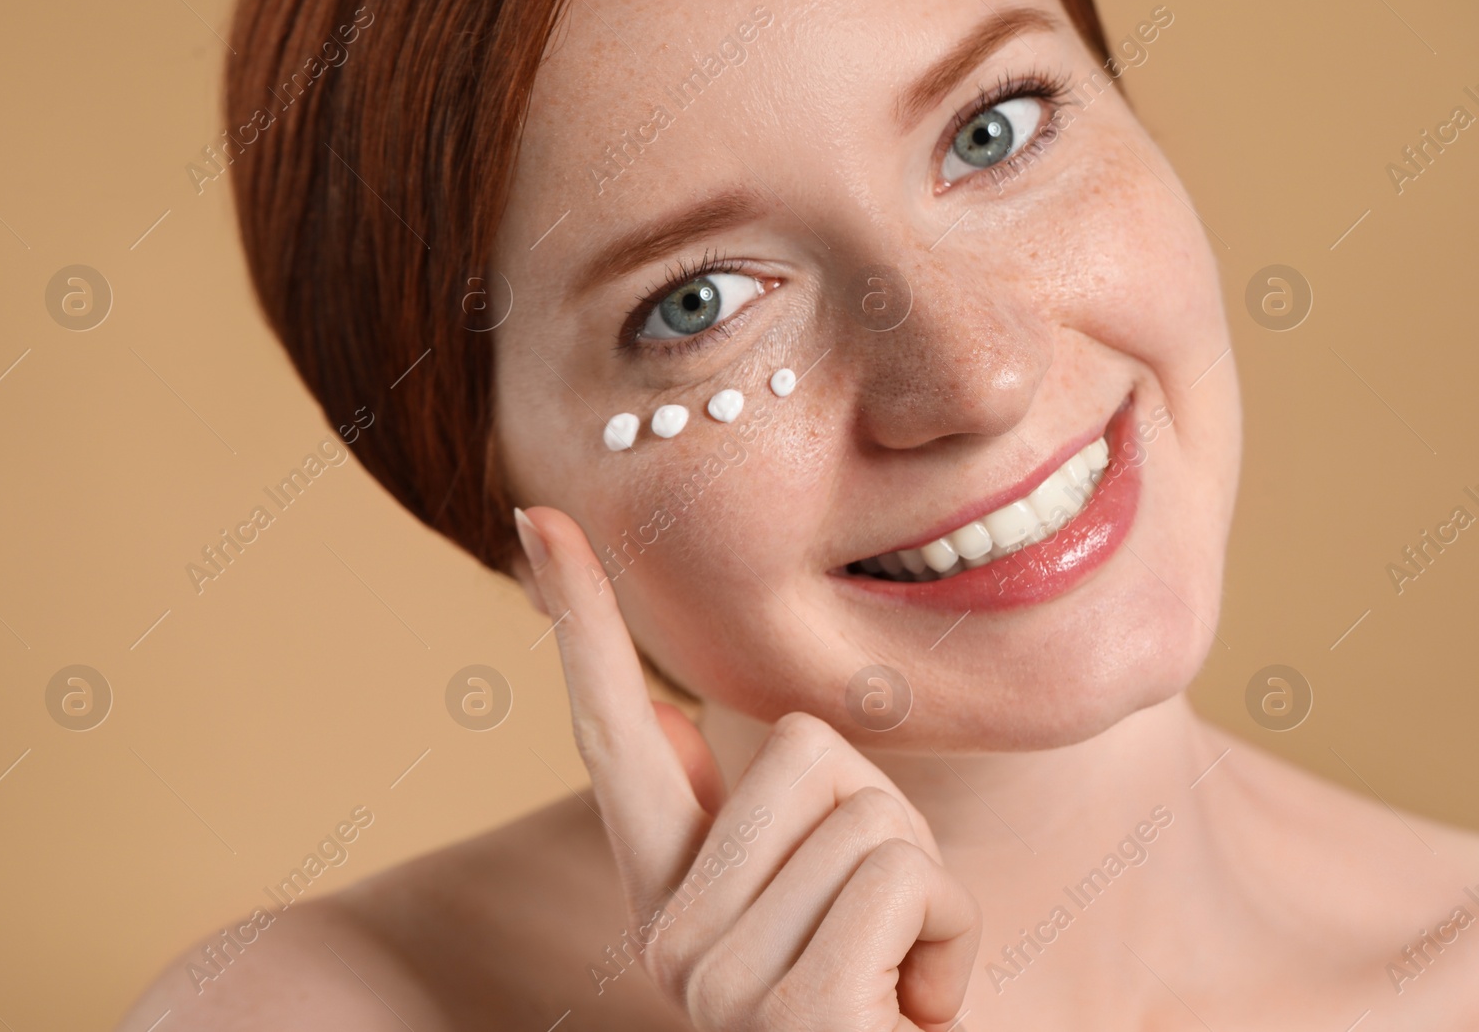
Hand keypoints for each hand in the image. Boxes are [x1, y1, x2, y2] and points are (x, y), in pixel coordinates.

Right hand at [515, 506, 980, 1030]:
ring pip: (869, 813)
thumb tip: (680, 718)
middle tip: (885, 936)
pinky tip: (917, 1019)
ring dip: (927, 891)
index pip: (613, 728)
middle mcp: (669, 939)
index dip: (581, 617)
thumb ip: (746, 826)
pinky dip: (951, 939)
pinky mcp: (794, 1015)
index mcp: (671, 895)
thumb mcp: (808, 911)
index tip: (542, 513)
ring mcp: (720, 986)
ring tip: (899, 983)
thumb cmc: (873, 1019)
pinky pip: (903, 877)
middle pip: (810, 751)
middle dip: (886, 822)